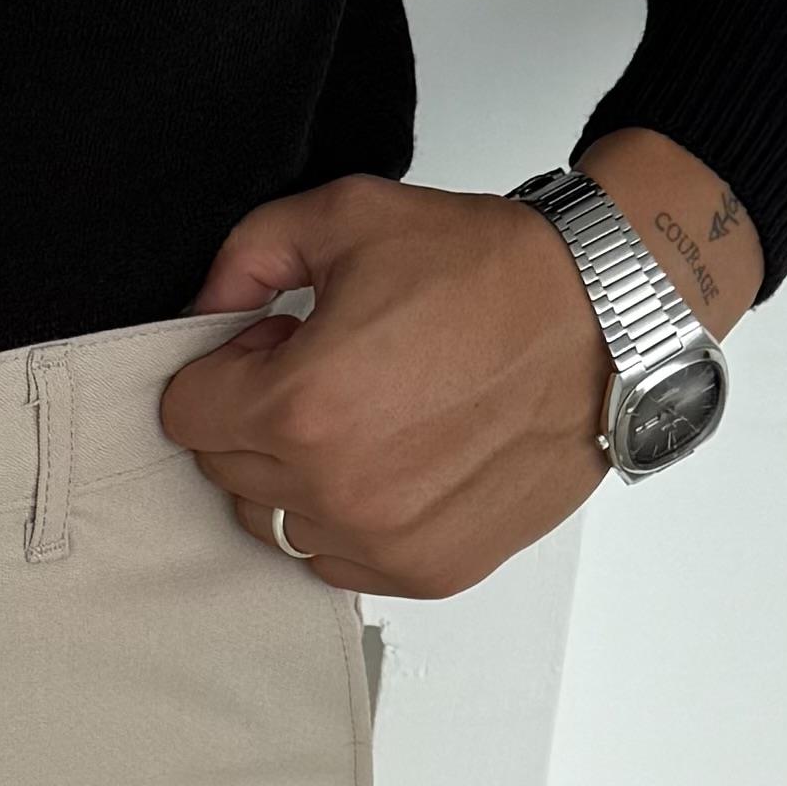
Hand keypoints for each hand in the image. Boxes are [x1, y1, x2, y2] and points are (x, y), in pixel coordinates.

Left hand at [158, 132, 757, 595]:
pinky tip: (397, 461)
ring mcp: (383, 541)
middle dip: (257, 418)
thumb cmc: (488, 268)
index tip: (275, 344)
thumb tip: (204, 311)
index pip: (184, 414)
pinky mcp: (430, 569)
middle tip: (329, 371)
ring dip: (298, 475)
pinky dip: (349, 520)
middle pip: (226, 471)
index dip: (225, 368)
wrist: (602, 320)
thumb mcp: (348, 216)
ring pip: (277, 523)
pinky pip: (338, 562)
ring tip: (366, 416)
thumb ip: (248, 254)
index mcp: (299, 406)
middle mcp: (335, 490)